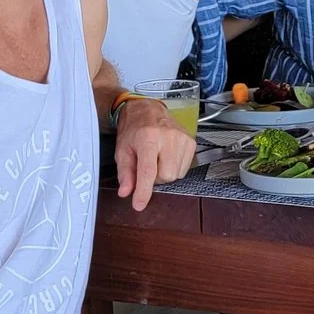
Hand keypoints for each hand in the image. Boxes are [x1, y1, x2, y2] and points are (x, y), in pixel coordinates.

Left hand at [115, 96, 196, 210]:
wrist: (148, 108)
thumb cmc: (134, 128)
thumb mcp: (122, 149)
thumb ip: (125, 172)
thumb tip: (126, 192)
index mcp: (147, 137)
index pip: (147, 171)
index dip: (143, 191)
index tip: (139, 204)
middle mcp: (167, 137)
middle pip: (165, 176)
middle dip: (155, 178)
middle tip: (148, 166)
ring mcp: (182, 138)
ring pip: (176, 174)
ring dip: (165, 173)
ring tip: (158, 159)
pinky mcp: (191, 142)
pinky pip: (184, 169)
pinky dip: (174, 168)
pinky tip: (167, 157)